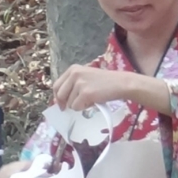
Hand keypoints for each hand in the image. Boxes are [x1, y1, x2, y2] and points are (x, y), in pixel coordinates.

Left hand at [52, 64, 171, 115]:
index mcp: (72, 69)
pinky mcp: (85, 93)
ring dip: (78, 105)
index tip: (62, 104)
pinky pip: (76, 107)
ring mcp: (79, 83)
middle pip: (60, 95)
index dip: (58, 97)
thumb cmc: (105, 82)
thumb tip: (60, 101)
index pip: (56, 85)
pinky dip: (84, 108)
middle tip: (75, 106)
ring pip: (69, 103)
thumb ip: (73, 85)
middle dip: (65, 103)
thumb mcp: (85, 77)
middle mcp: (74, 74)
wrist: (121, 83)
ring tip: (90, 99)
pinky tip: (93, 102)